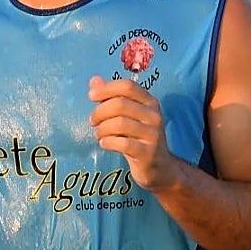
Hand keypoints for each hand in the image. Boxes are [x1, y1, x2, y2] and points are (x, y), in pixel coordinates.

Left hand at [88, 76, 179, 191]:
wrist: (159, 168)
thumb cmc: (139, 139)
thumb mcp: (127, 116)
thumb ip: (111, 98)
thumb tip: (94, 80)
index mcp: (150, 102)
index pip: (127, 86)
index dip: (107, 89)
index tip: (91, 96)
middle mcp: (154, 116)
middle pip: (120, 104)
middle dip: (100, 112)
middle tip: (92, 121)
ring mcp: (153, 135)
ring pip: (119, 124)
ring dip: (102, 129)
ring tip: (99, 134)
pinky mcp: (147, 153)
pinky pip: (122, 143)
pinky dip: (108, 142)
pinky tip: (104, 144)